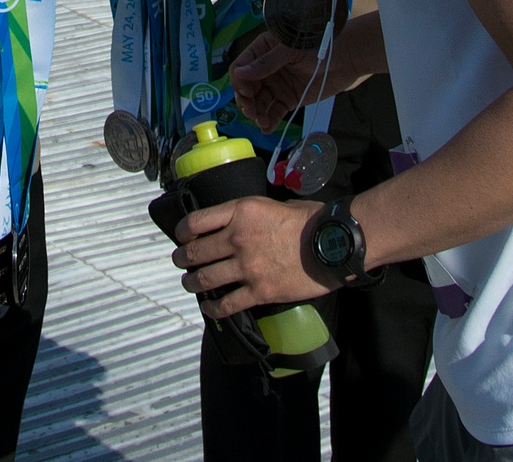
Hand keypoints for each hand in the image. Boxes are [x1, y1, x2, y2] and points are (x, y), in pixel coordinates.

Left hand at [173, 197, 331, 314]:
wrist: (332, 243)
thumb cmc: (310, 220)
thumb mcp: (275, 203)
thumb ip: (253, 213)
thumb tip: (245, 220)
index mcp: (240, 211)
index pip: (197, 221)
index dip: (183, 230)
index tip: (182, 236)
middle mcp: (237, 238)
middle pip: (195, 252)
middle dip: (182, 258)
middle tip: (180, 261)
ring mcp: (247, 267)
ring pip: (205, 279)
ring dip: (192, 283)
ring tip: (189, 283)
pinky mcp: (259, 291)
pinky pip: (227, 304)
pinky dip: (214, 308)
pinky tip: (210, 308)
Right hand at [231, 29, 362, 131]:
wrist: (346, 57)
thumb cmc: (317, 45)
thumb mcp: (290, 50)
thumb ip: (266, 63)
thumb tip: (240, 74)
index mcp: (262, 51)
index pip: (241, 67)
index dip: (240, 81)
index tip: (247, 93)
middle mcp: (266, 69)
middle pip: (246, 89)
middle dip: (246, 101)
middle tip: (253, 112)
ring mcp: (277, 86)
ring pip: (258, 103)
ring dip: (256, 114)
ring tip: (263, 121)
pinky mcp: (288, 100)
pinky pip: (273, 112)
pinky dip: (269, 121)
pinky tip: (267, 128)